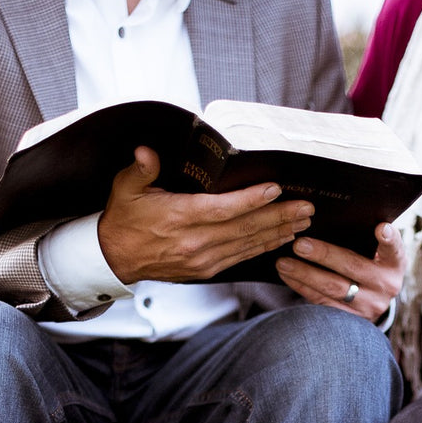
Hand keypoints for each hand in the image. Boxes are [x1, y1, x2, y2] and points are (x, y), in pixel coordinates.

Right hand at [96, 147, 314, 282]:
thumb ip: (141, 169)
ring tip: (303, 222)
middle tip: (306, 207)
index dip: (251, 200)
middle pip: (245, 228)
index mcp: (178, 218)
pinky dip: (263, 248)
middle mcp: (195, 242)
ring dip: (278, 233)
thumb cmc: (125, 219)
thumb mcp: (125, 188)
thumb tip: (146, 153)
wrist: (115, 257)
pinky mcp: (206, 270)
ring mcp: (203, 259)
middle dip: (279, 217)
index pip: (222, 210)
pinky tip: (281, 239)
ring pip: (248, 245)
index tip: (275, 189)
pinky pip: (241, 258)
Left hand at [273, 222, 405, 321]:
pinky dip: (301, 287)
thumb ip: (366, 238)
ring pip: (333, 289)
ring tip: (283, 262)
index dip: (389, 240)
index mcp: (394, 264)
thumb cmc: (371, 265)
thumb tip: (338, 214)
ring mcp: (368, 306)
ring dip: (305, 274)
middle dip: (324, 255)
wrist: (374, 301)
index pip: (394, 249)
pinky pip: (321, 302)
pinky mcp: (349, 320)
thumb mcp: (378, 254)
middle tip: (300, 245)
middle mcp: (385, 286)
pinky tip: (287, 275)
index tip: (380, 229)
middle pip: (353, 268)